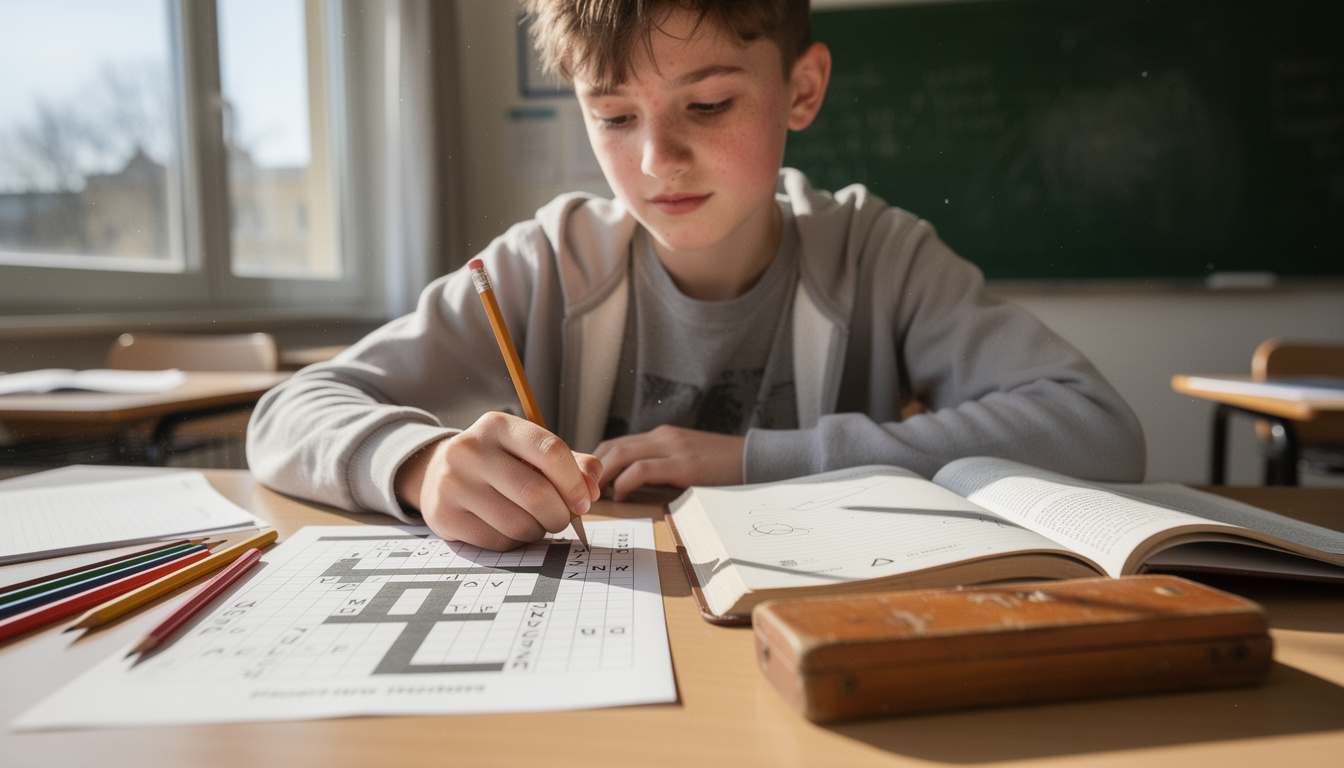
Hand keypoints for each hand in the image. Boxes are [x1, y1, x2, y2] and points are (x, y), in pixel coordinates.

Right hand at [395, 412, 601, 550]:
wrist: (437, 473)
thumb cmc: (499, 463)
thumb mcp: (531, 451)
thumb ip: (572, 464)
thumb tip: (592, 489)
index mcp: (498, 426)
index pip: (551, 451)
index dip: (575, 482)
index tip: (583, 500)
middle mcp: (470, 450)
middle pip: (536, 493)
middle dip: (559, 514)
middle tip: (560, 518)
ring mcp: (453, 483)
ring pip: (518, 523)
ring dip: (538, 531)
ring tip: (533, 522)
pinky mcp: (444, 516)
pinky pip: (497, 541)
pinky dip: (514, 542)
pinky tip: (509, 529)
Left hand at [593, 425, 744, 500]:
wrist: (757, 460)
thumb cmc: (722, 469)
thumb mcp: (687, 462)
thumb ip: (662, 469)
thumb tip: (630, 492)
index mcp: (661, 437)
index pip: (615, 444)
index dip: (594, 464)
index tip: (582, 485)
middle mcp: (662, 437)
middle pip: (611, 447)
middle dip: (590, 470)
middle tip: (578, 493)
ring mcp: (673, 448)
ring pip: (621, 454)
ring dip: (601, 476)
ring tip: (592, 496)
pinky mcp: (683, 464)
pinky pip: (643, 469)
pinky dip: (625, 483)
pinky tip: (621, 496)